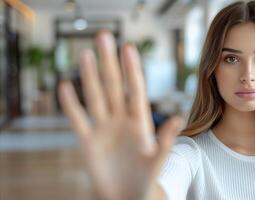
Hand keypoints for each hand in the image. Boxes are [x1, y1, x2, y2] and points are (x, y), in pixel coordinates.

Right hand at [58, 31, 181, 199]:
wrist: (128, 196)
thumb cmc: (146, 179)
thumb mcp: (157, 159)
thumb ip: (165, 140)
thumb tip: (177, 118)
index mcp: (139, 122)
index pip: (135, 90)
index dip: (132, 70)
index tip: (128, 48)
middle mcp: (120, 120)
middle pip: (113, 86)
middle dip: (109, 62)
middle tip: (104, 36)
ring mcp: (103, 128)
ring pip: (95, 96)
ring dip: (89, 76)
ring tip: (85, 53)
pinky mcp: (87, 141)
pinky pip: (77, 119)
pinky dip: (70, 104)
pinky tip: (65, 86)